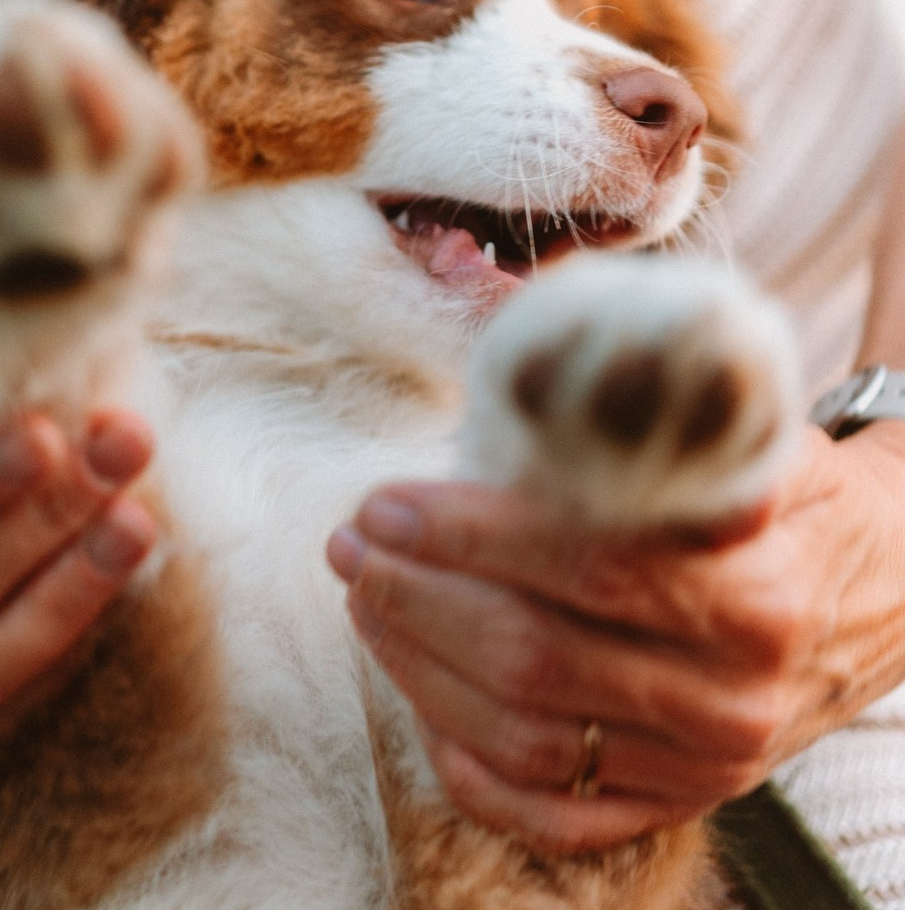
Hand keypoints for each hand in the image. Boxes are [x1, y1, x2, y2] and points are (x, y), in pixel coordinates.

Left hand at [327, 423, 904, 852]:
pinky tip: (418, 699)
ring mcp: (700, 767)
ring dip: (417, 668)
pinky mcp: (674, 806)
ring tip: (364, 601)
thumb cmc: (787, 505)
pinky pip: (549, 815)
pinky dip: (464, 765)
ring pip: (521, 737)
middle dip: (415, 597)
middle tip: (349, 545)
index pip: (583, 565)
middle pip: (532, 657)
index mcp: (752, 591)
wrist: (875, 597)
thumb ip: (652, 431)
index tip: (384, 502)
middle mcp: (729, 697)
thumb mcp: (745, 447)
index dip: (467, 534)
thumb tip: (531, 387)